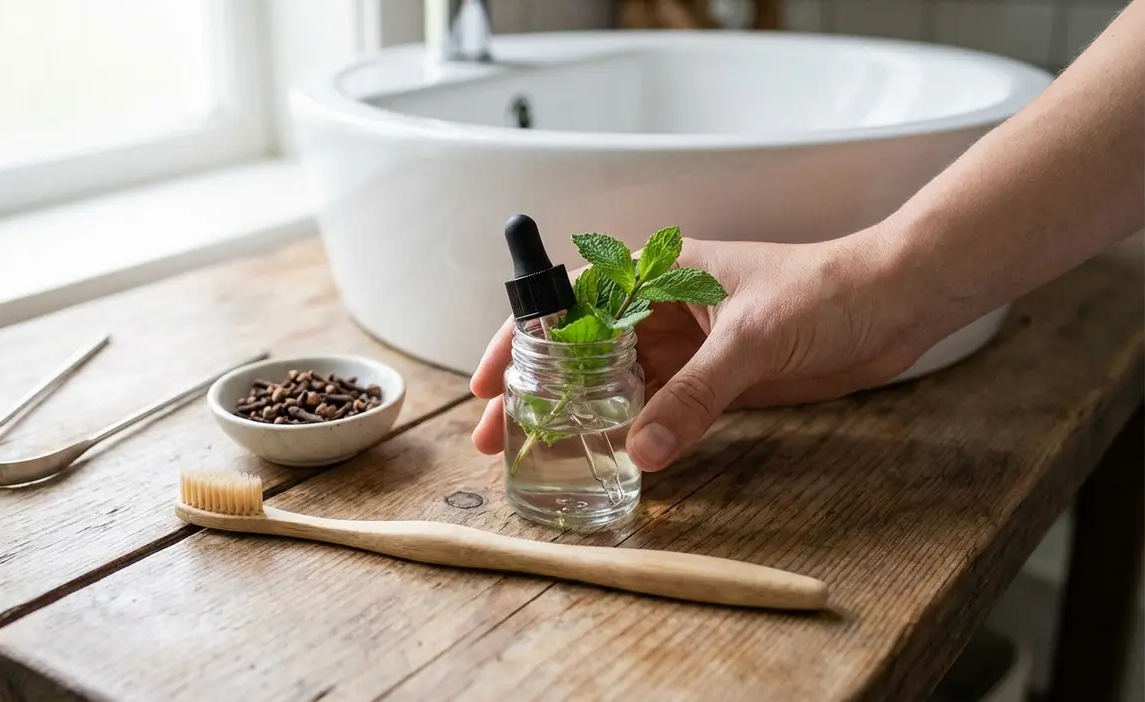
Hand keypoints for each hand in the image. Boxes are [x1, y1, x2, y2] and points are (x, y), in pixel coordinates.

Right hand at [470, 226, 942, 471]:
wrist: (896, 302)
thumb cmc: (828, 289)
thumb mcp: (750, 338)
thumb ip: (694, 394)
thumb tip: (641, 448)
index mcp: (658, 273)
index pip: (568, 302)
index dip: (520, 339)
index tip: (488, 380)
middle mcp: (662, 309)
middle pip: (581, 352)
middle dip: (538, 390)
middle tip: (498, 436)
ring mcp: (688, 348)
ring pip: (615, 386)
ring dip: (579, 419)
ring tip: (540, 457)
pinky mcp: (716, 382)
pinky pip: (660, 411)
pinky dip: (633, 435)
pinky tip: (608, 460)